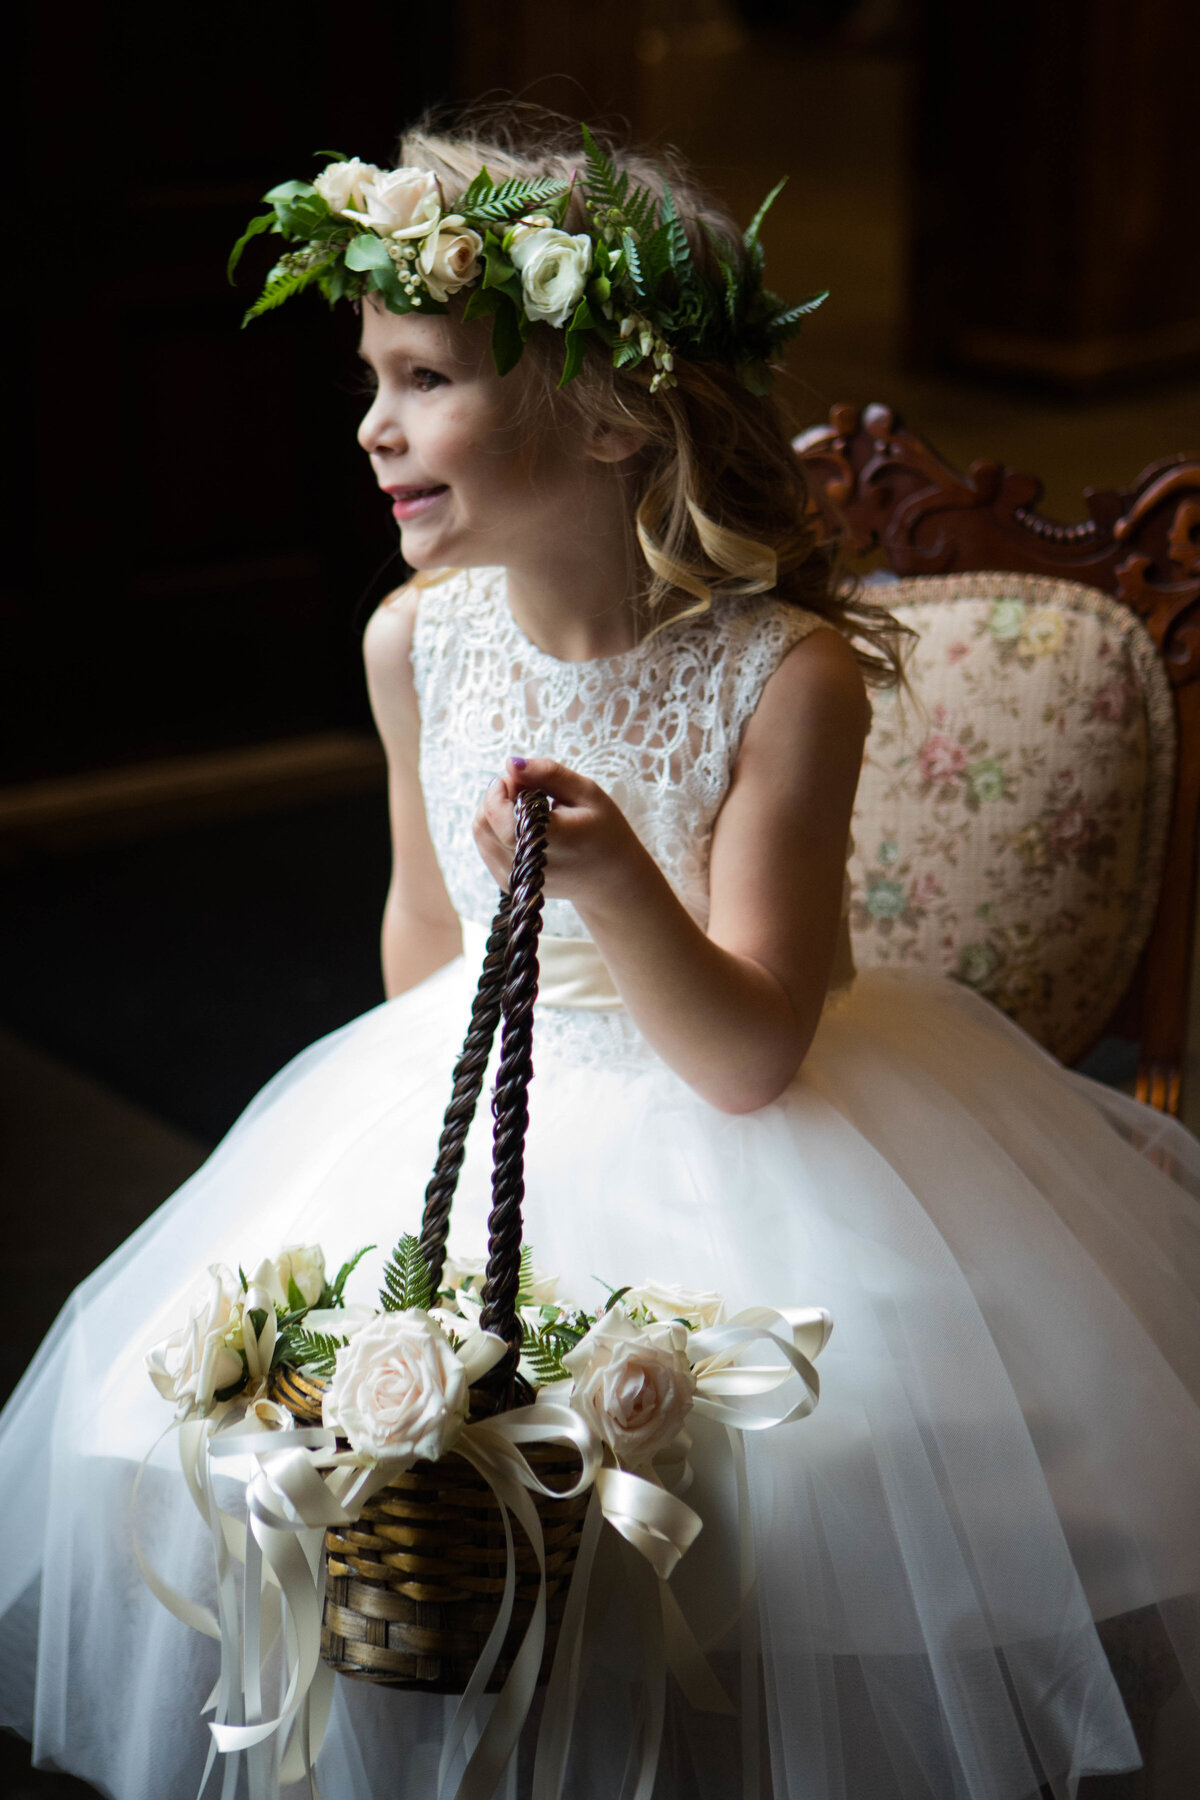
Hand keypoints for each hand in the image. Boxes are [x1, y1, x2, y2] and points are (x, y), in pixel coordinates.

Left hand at [472, 756, 638, 904]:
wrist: (611, 880)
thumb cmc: (604, 832)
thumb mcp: (587, 793)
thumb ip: (548, 774)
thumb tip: (510, 763)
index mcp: (551, 840)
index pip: (498, 814)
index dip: (500, 790)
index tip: (520, 779)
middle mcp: (528, 865)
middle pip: (484, 821)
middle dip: (498, 796)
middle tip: (527, 790)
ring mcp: (515, 878)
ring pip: (480, 833)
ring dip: (495, 811)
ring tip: (527, 807)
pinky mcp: (507, 883)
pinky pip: (485, 846)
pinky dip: (496, 828)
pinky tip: (524, 826)